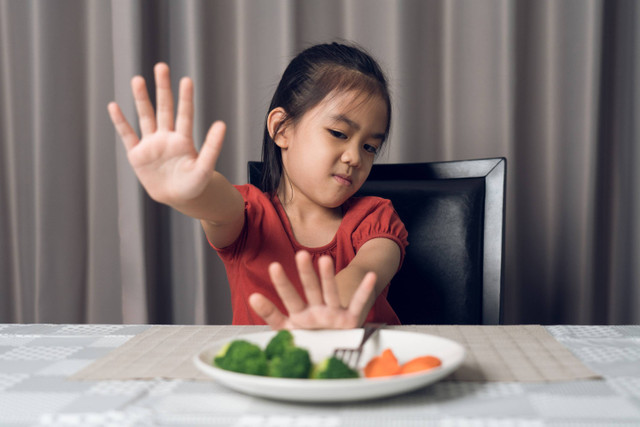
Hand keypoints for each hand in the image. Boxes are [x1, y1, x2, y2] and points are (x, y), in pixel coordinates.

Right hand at [108, 63, 225, 205]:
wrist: (176, 198)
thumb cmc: (194, 184)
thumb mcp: (204, 168)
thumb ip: (212, 147)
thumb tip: (222, 124)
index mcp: (183, 140)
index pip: (185, 114)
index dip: (186, 98)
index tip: (187, 80)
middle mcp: (167, 137)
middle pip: (164, 108)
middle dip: (163, 88)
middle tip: (161, 66)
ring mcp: (151, 144)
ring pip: (146, 116)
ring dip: (141, 99)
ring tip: (138, 79)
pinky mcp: (137, 154)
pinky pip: (127, 135)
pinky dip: (120, 121)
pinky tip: (114, 106)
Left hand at [249, 251, 375, 328]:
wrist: (333, 347)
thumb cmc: (308, 337)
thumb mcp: (288, 330)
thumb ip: (272, 316)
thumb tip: (252, 296)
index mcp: (299, 316)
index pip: (289, 298)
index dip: (282, 284)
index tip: (273, 267)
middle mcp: (316, 312)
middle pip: (310, 290)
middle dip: (305, 274)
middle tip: (300, 255)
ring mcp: (333, 315)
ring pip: (330, 293)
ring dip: (328, 277)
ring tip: (325, 260)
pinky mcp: (350, 321)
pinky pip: (358, 305)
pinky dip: (364, 292)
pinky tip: (369, 276)